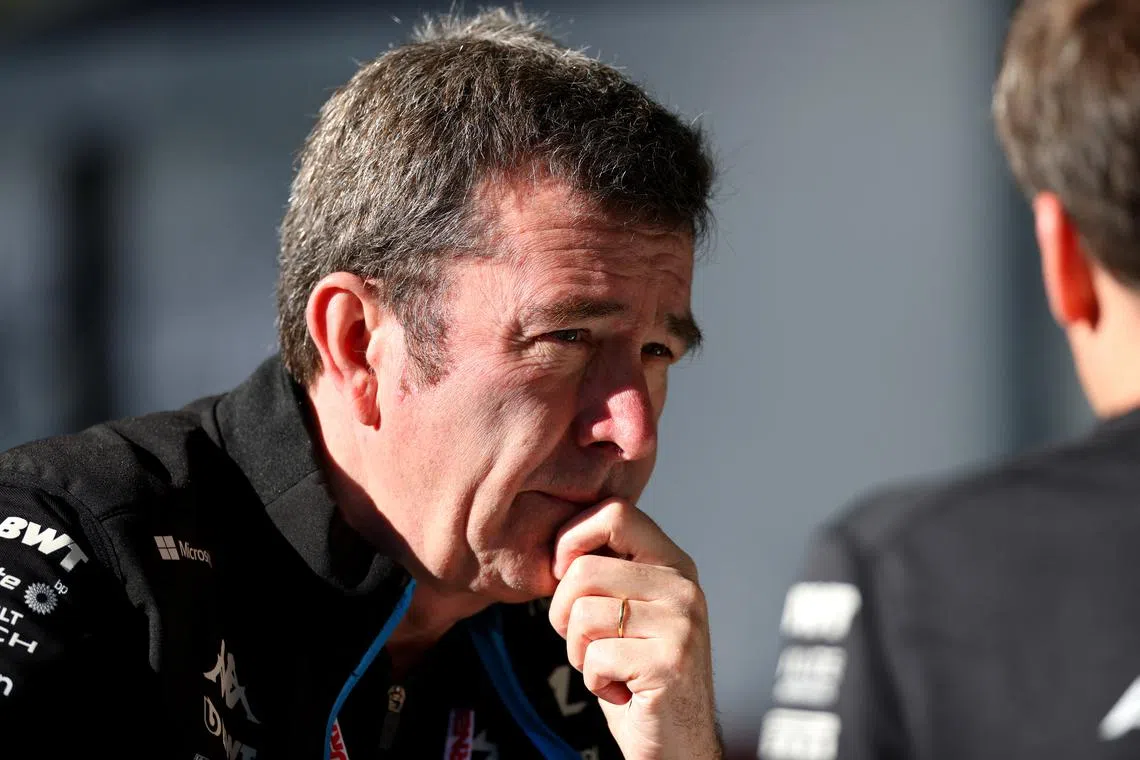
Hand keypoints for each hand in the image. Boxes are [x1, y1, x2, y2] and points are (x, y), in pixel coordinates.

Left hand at [547, 499, 721, 759]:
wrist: (677, 744)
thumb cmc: (637, 676)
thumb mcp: (627, 611)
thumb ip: (606, 573)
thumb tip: (557, 546)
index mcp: (672, 564)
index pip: (615, 513)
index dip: (572, 538)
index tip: (563, 576)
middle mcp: (684, 586)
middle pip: (584, 570)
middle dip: (563, 613)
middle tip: (584, 642)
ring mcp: (681, 622)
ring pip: (583, 615)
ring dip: (578, 652)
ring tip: (608, 668)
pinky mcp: (669, 661)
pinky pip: (594, 658)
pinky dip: (594, 682)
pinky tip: (622, 691)